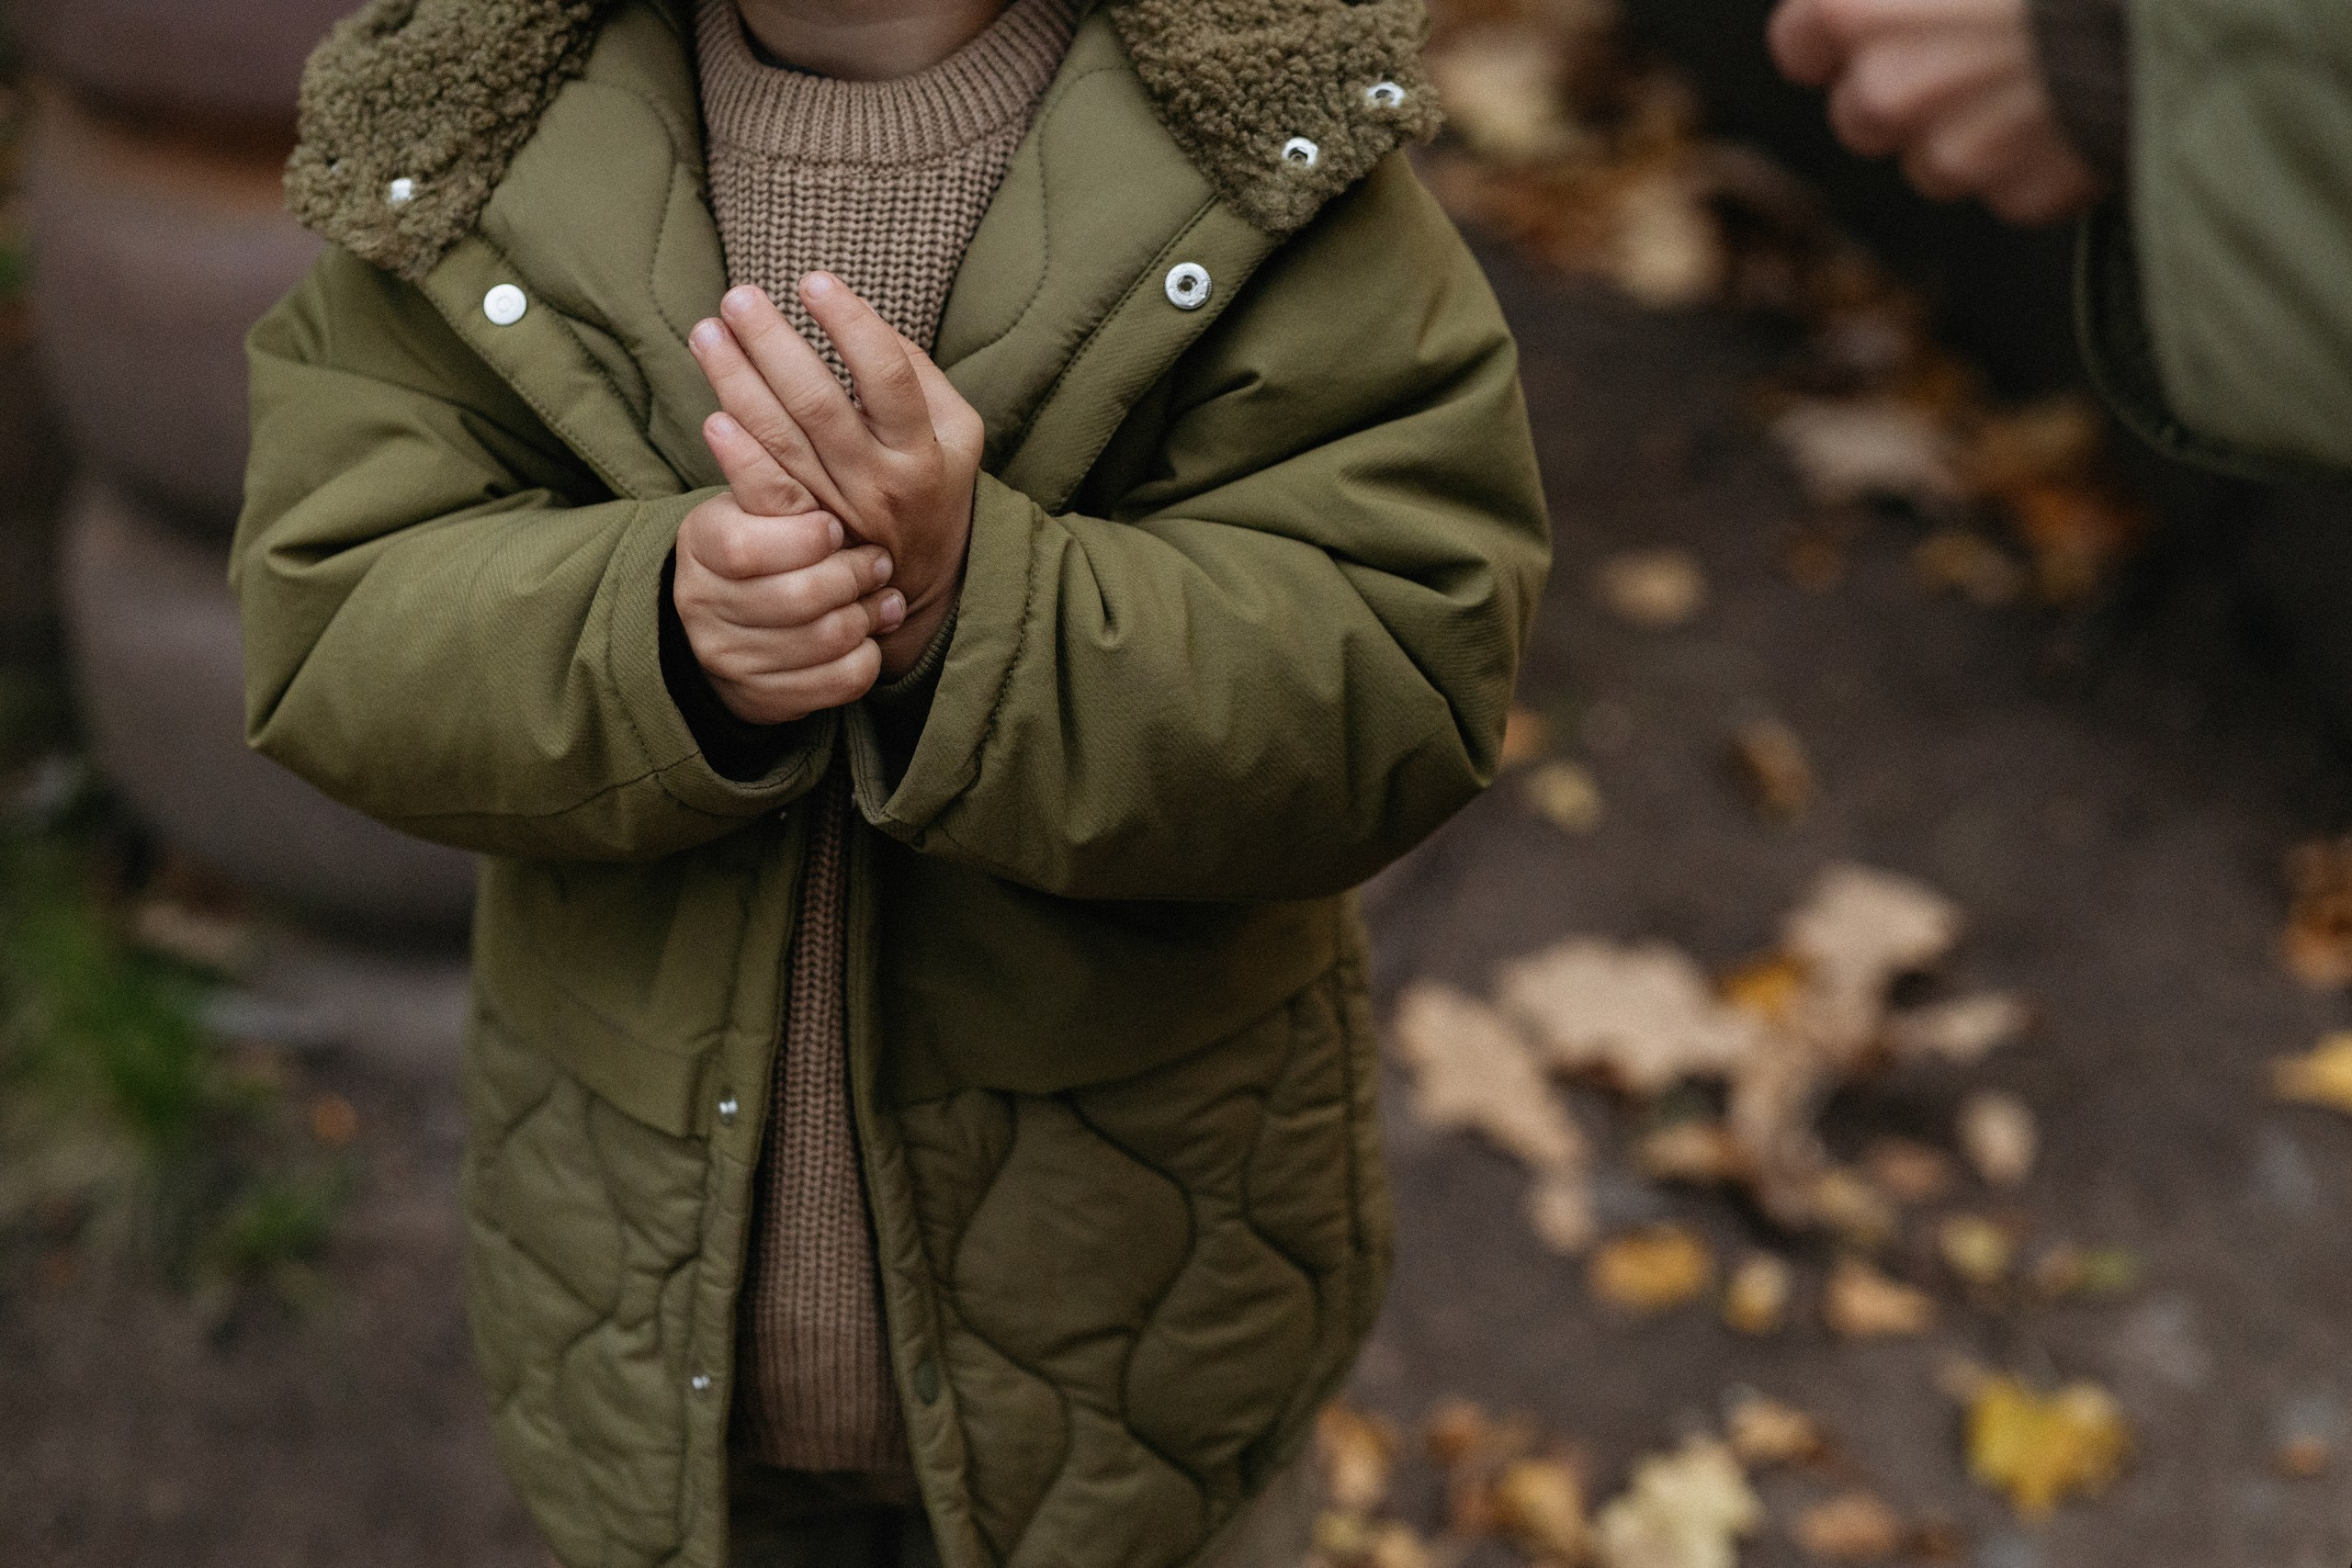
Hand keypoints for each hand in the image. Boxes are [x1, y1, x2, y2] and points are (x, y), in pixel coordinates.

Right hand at [673, 415, 904, 726]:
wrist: (734, 623)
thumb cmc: (761, 542)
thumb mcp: (754, 499)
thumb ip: (762, 473)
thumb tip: (727, 419)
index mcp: (701, 545)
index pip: (747, 546)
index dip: (804, 538)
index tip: (835, 525)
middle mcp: (706, 606)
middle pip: (798, 598)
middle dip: (850, 575)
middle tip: (878, 559)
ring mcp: (734, 658)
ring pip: (826, 639)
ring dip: (865, 614)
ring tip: (883, 592)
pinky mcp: (768, 698)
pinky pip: (838, 681)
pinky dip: (866, 656)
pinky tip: (870, 634)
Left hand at [689, 274, 984, 679]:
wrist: (922, 584)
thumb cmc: (934, 484)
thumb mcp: (957, 433)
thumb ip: (918, 375)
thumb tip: (861, 320)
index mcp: (921, 447)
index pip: (887, 377)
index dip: (850, 325)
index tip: (813, 281)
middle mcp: (878, 481)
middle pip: (819, 404)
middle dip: (772, 345)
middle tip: (738, 297)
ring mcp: (836, 511)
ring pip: (781, 441)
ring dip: (737, 383)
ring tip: (706, 333)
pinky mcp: (802, 536)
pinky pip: (765, 494)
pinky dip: (738, 457)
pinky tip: (713, 417)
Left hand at [1768, 0, 2101, 225]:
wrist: (2192, 0)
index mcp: (1854, 8)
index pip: (1799, 42)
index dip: (1836, 33)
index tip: (1867, 23)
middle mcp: (1885, 90)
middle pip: (1862, 111)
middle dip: (1908, 84)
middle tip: (1982, 38)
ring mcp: (1952, 153)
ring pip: (1933, 157)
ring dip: (1974, 123)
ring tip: (2045, 64)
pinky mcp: (2021, 194)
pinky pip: (2010, 184)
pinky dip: (2042, 152)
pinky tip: (2086, 99)